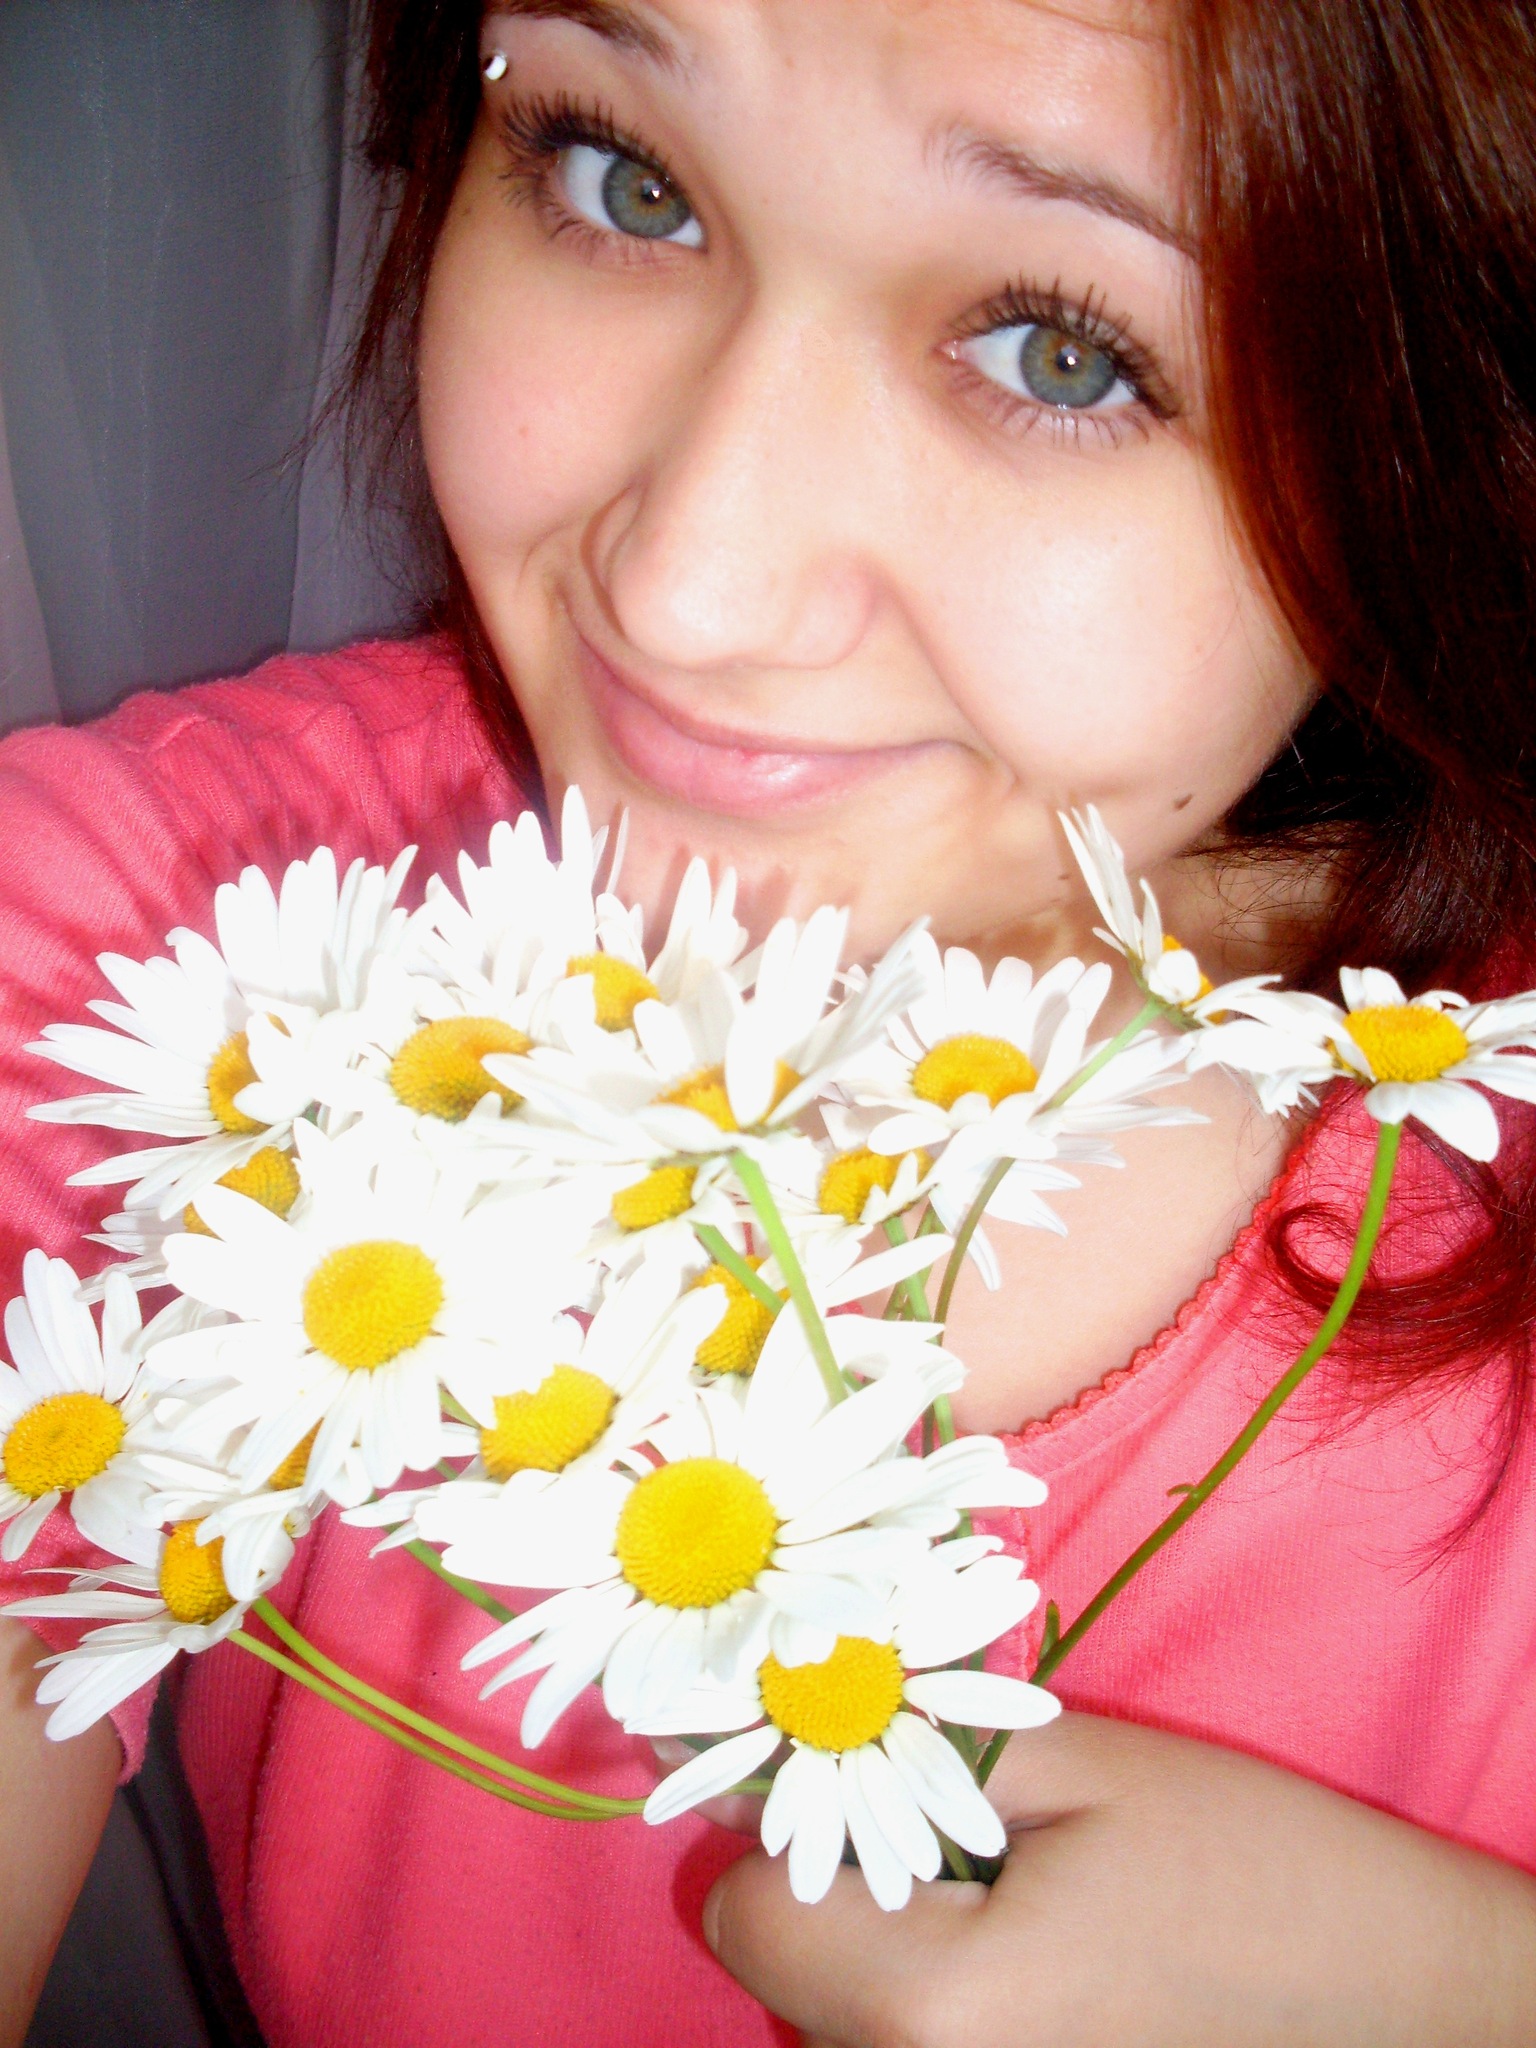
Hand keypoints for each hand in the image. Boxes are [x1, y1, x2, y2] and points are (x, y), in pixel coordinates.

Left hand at [702, 1710, 1535, 2047]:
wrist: (1406, 2001)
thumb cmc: (1250, 1866)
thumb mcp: (1074, 1760)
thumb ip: (904, 1743)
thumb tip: (775, 1725)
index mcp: (930, 2008)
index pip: (744, 1908)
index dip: (795, 1824)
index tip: (870, 1774)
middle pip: (792, 1970)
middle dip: (851, 1882)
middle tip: (973, 1832)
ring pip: (846, 2016)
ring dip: (896, 1943)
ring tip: (1023, 1896)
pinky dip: (945, 1997)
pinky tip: (1043, 1958)